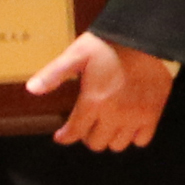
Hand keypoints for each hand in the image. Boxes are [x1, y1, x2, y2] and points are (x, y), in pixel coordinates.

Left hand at [27, 32, 177, 152]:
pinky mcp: (152, 114)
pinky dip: (134, 136)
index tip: (62, 135)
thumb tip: (31, 89)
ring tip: (108, 125)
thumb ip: (54, 73)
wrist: (148, 39)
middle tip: (88, 124)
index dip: (65, 136)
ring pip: (118, 145)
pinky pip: (142, 140)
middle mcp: (114, 114)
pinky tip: (129, 125)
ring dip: (110, 138)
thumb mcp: (78, 54)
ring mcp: (135, 116)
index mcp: (93, 101)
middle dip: (88, 136)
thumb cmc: (112, 45)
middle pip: (96, 143)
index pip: (74, 132)